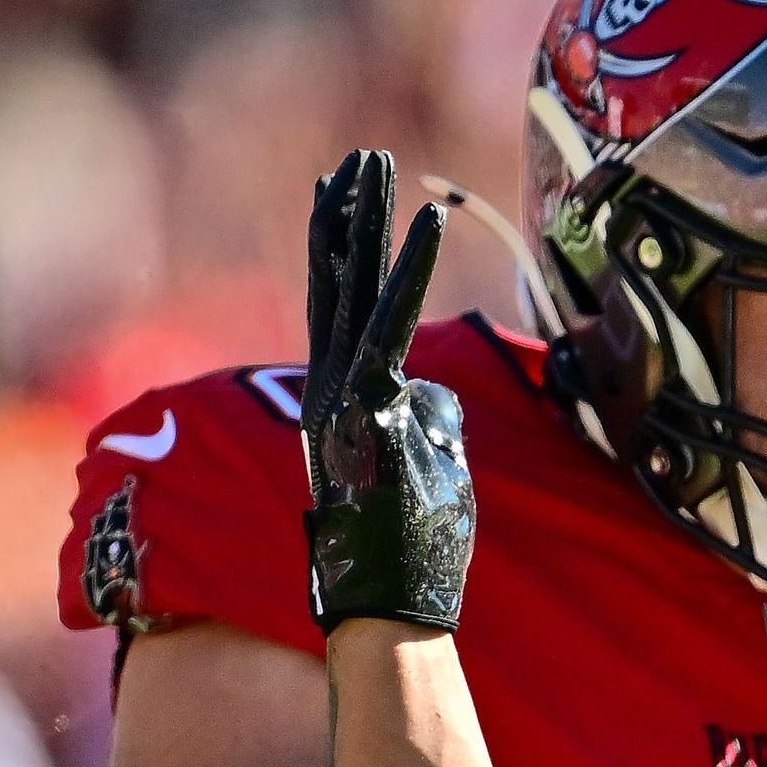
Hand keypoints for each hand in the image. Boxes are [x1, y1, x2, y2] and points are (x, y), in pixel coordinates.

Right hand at [302, 146, 470, 634]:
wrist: (387, 609)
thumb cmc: (410, 557)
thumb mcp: (422, 476)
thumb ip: (425, 425)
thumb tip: (435, 391)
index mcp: (340, 404)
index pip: (338, 311)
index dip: (339, 252)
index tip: (341, 198)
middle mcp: (331, 390)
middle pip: (337, 284)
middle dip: (347, 217)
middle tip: (357, 158)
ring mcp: (344, 395)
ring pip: (353, 289)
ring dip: (368, 223)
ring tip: (375, 164)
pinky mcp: (369, 403)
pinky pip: (394, 321)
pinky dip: (411, 269)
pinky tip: (425, 221)